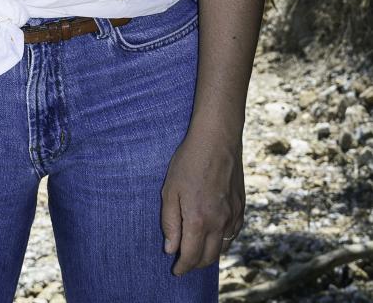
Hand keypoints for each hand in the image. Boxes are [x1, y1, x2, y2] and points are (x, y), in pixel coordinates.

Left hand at [160, 127, 244, 275]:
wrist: (217, 140)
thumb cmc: (189, 162)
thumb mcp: (170, 190)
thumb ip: (170, 222)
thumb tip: (171, 248)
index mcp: (199, 220)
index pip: (191, 256)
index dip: (182, 267)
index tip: (176, 271)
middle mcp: (219, 223)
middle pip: (209, 258)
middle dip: (195, 264)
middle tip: (184, 263)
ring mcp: (233, 216)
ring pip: (222, 248)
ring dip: (209, 254)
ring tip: (197, 250)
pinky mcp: (241, 208)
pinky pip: (232, 234)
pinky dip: (222, 241)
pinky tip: (213, 235)